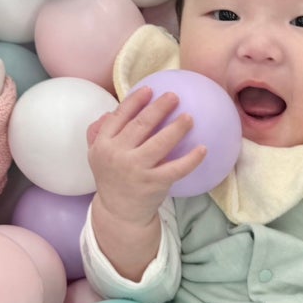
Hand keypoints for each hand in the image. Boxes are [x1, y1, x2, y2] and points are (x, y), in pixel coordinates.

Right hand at [88, 86, 206, 230]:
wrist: (119, 212)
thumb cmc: (113, 177)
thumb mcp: (98, 156)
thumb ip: (100, 133)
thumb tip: (111, 111)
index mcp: (103, 144)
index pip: (119, 117)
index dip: (134, 101)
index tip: (149, 89)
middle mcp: (117, 155)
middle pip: (141, 125)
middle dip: (159, 107)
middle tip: (174, 96)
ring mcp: (136, 170)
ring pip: (160, 143)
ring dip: (177, 128)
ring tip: (189, 117)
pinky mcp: (153, 184)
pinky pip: (176, 168)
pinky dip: (191, 159)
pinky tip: (203, 149)